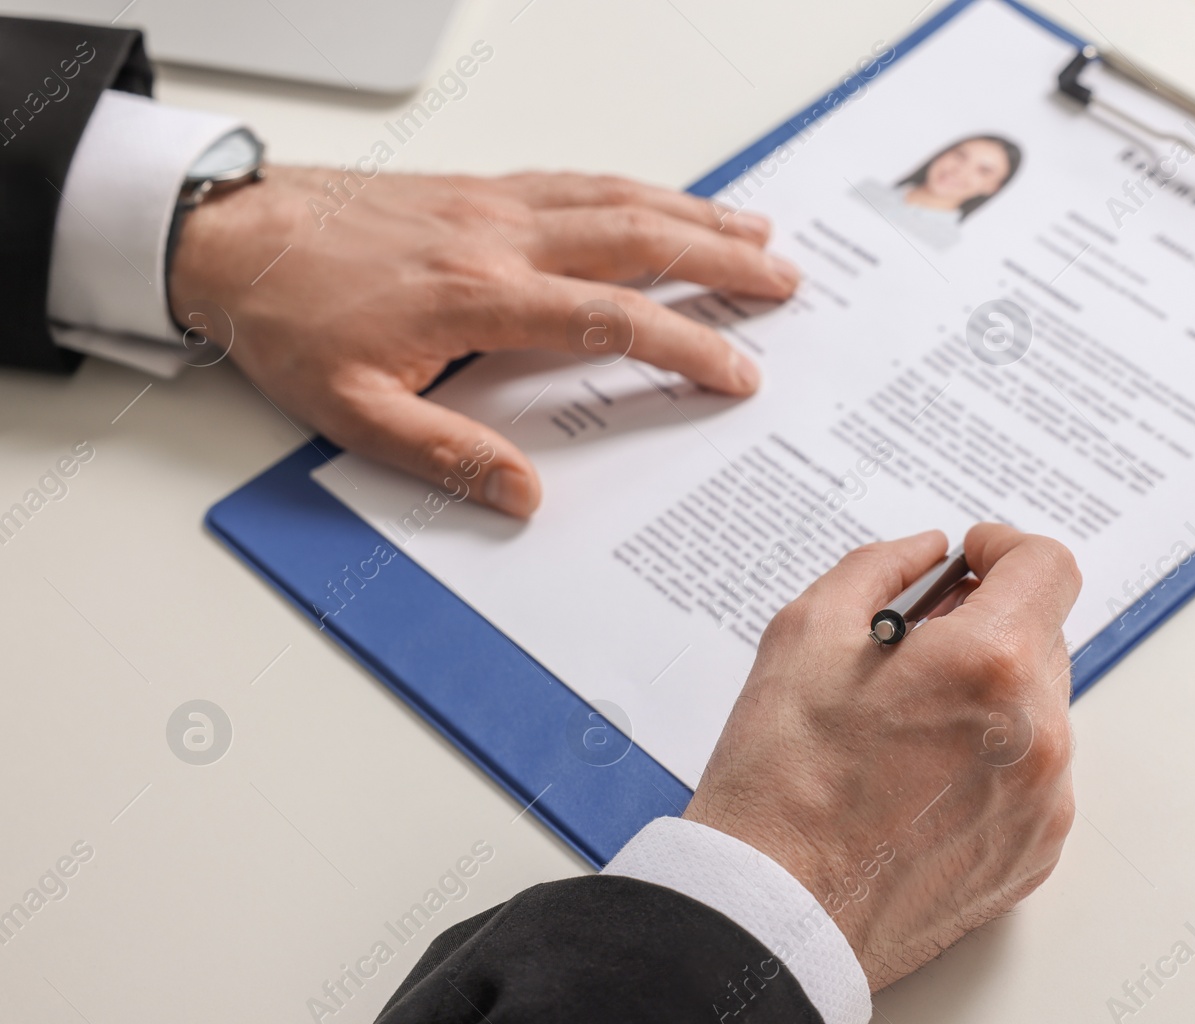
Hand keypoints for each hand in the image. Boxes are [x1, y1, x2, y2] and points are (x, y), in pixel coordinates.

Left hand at [168, 167, 797, 516]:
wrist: (233, 239)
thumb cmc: (292, 322)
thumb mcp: (353, 413)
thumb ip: (445, 455)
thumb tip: (524, 496)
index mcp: (479, 297)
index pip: (612, 318)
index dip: (686, 345)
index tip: (735, 372)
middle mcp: (500, 238)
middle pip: (638, 239)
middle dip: (721, 260)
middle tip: (784, 282)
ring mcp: (494, 205)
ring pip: (618, 198)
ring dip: (694, 214)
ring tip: (756, 231)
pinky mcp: (480, 190)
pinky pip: (579, 180)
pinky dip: (638, 189)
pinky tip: (665, 201)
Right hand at [684, 523, 1080, 990]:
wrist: (774, 911)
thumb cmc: (781, 780)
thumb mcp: (806, 633)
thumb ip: (880, 569)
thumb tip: (927, 554)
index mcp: (989, 666)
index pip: (1047, 567)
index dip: (1004, 549)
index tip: (971, 562)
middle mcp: (1036, 733)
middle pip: (1042, 636)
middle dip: (985, 625)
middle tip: (913, 648)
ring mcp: (1043, 800)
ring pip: (1037, 709)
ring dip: (988, 696)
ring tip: (908, 724)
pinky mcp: (1034, 851)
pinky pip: (1031, 776)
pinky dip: (990, 760)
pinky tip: (920, 777)